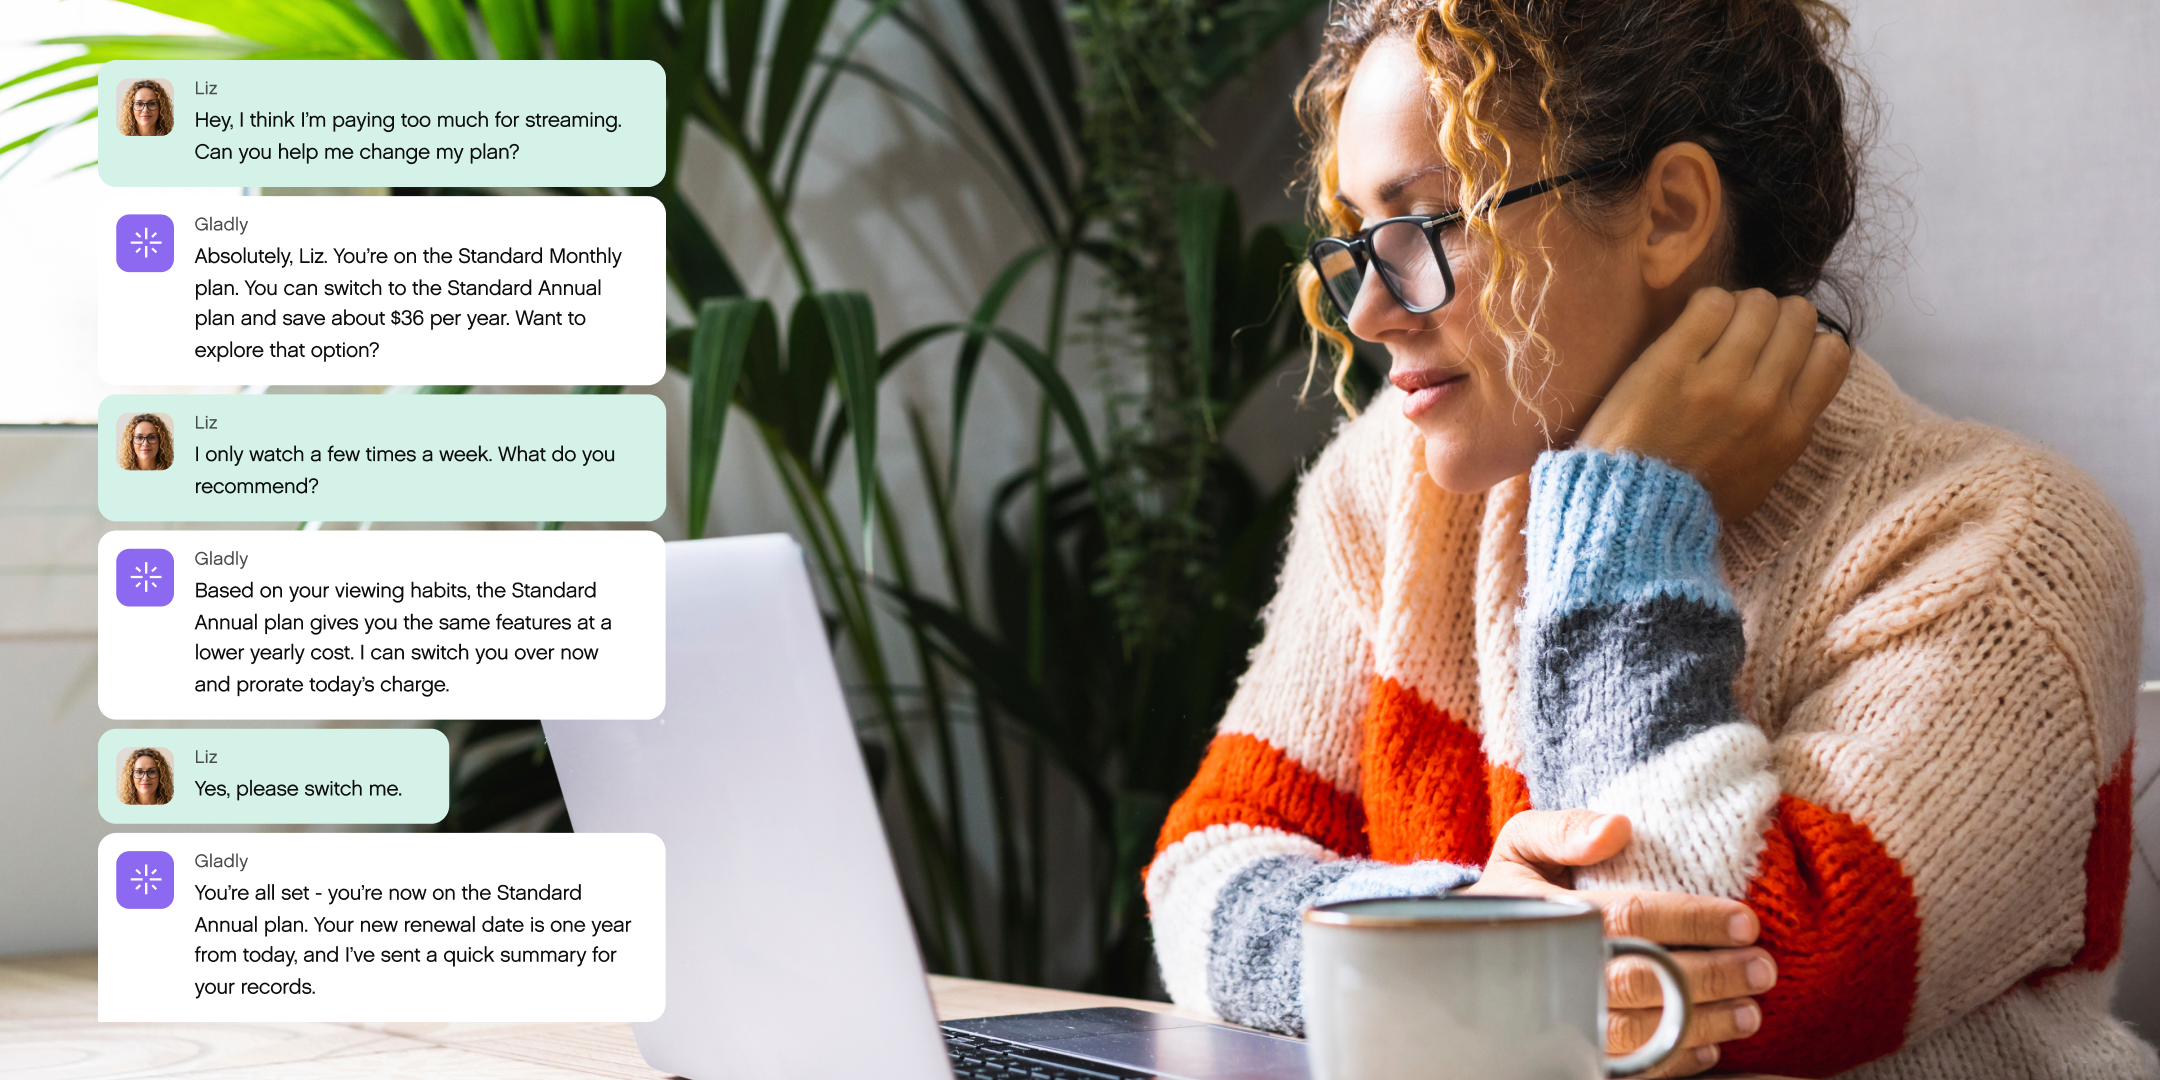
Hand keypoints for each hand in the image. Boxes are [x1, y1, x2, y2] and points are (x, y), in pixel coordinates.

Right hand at [1462, 810, 1776, 1076]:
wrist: (1471, 946)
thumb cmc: (1513, 889)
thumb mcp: (1522, 844)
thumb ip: (1563, 829)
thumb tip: (1618, 828)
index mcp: (1548, 914)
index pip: (1630, 918)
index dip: (1691, 920)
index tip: (1745, 920)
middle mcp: (1555, 971)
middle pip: (1645, 981)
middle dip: (1711, 976)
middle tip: (1762, 969)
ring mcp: (1562, 1019)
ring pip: (1642, 1033)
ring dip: (1702, 1024)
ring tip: (1750, 1011)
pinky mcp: (1570, 1049)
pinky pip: (1628, 1068)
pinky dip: (1673, 1062)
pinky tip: (1710, 1048)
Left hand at [1576, 287, 1850, 524]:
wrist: (1631, 512)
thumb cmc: (1693, 500)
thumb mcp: (1761, 477)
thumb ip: (1785, 431)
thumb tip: (1799, 386)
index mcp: (1790, 430)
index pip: (1832, 353)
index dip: (1807, 339)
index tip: (1780, 348)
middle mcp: (1763, 401)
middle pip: (1798, 317)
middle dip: (1774, 316)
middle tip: (1743, 332)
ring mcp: (1718, 380)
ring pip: (1757, 303)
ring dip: (1738, 306)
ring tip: (1714, 328)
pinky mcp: (1671, 363)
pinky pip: (1710, 303)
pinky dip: (1706, 304)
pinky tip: (1690, 325)